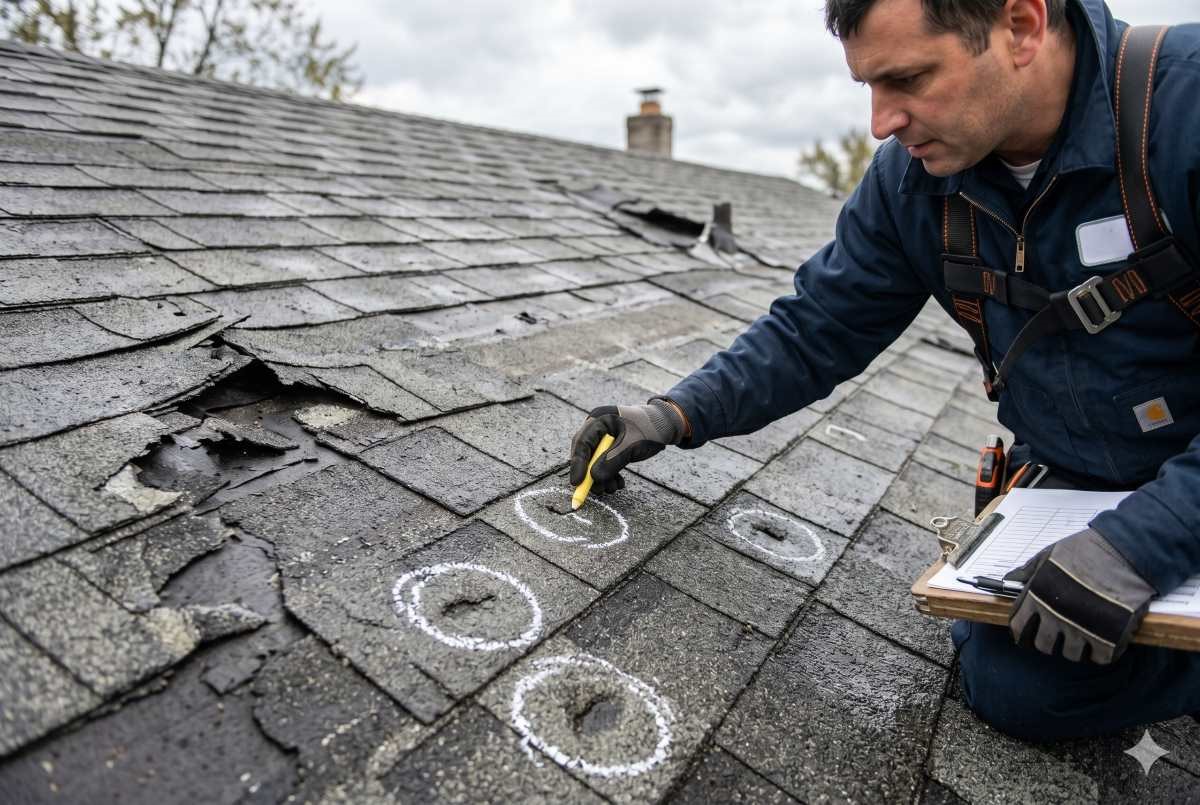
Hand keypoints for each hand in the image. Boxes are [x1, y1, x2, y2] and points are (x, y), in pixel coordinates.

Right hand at [568, 399, 686, 492]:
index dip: (578, 464)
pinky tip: (619, 484)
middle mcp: (597, 428)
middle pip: (585, 453)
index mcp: (599, 419)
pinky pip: (604, 464)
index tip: (577, 482)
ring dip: (602, 478)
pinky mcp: (610, 448)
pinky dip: (610, 476)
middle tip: (596, 490)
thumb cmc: (650, 429)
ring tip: (613, 488)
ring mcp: (603, 438)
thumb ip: (612, 461)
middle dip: (590, 474)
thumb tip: (594, 478)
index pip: (582, 442)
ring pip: (594, 462)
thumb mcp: (632, 445)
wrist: (665, 425)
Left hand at [1004, 528, 1154, 664]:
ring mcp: (1081, 629)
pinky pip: (1099, 657)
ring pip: (1071, 654)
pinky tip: (1102, 642)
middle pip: (1043, 645)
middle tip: (1058, 637)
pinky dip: (1100, 653)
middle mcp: (1055, 616)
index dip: (1022, 633)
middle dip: (1048, 642)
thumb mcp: (1048, 555)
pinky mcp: (1109, 637)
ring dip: (1075, 648)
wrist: (1124, 551)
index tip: (1027, 635)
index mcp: (1037, 596)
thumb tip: (1010, 579)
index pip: (1018, 626)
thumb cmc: (1085, 550)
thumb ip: (1028, 571)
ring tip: (1082, 637)